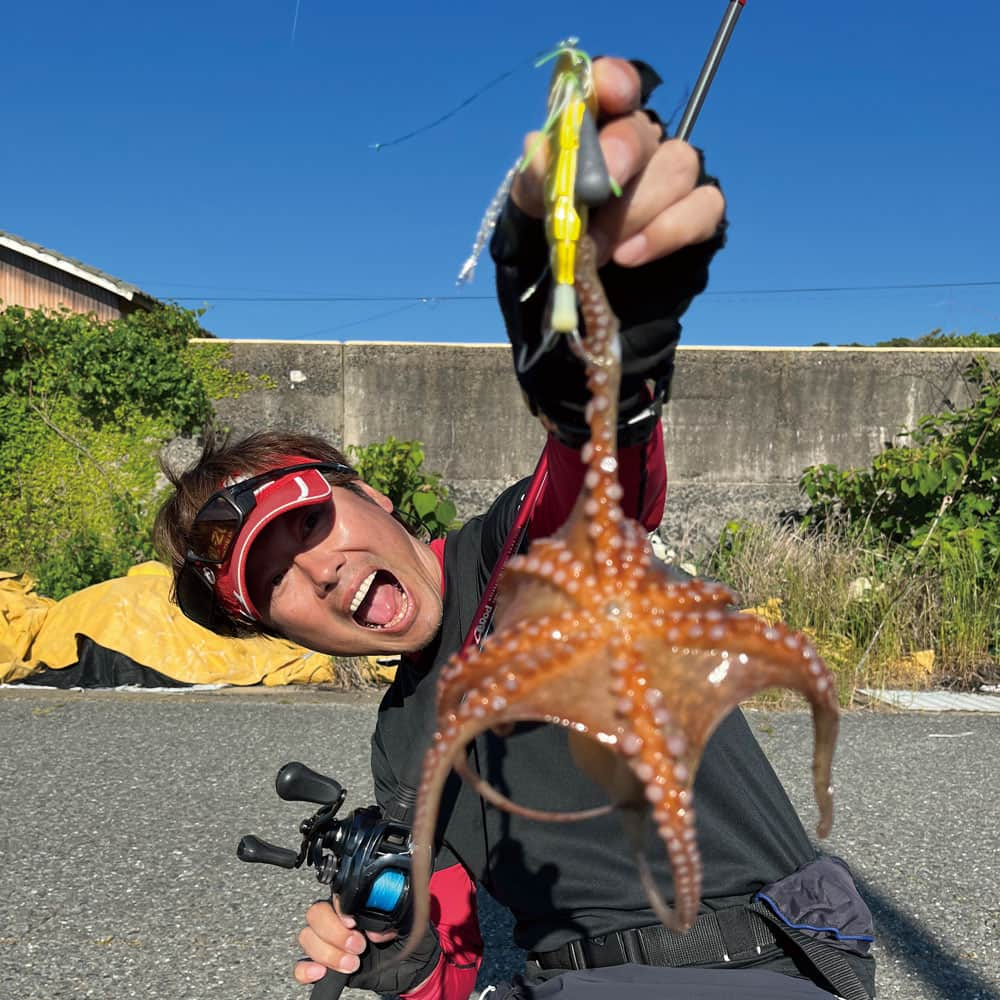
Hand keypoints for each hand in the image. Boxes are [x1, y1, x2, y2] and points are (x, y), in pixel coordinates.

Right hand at [293, 897, 441, 993]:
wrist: (410, 969)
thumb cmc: (408, 939)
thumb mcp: (411, 921)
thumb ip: (396, 915)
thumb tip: (375, 930)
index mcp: (357, 904)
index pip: (335, 895)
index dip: (339, 908)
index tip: (354, 923)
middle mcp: (339, 919)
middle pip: (315, 914)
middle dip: (334, 932)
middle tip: (358, 946)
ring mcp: (329, 941)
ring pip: (307, 937)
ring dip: (326, 952)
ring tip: (351, 964)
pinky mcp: (325, 965)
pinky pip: (301, 965)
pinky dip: (306, 969)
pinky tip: (320, 972)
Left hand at [510, 56, 724, 267]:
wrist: (579, 274)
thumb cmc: (558, 223)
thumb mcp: (536, 201)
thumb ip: (536, 176)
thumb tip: (538, 149)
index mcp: (599, 125)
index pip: (615, 82)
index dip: (617, 82)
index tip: (613, 95)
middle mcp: (641, 140)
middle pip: (644, 132)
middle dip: (619, 161)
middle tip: (592, 196)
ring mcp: (674, 175)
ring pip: (676, 170)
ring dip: (633, 213)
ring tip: (597, 248)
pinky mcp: (698, 211)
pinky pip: (704, 208)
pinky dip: (666, 233)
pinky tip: (629, 255)